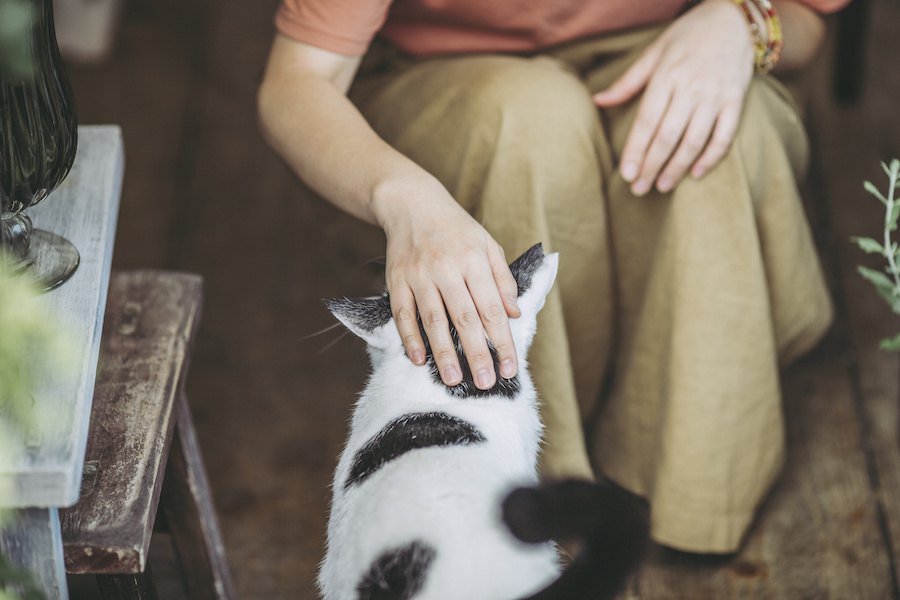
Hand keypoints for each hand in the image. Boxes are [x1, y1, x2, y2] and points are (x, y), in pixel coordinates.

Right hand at [373, 176, 520, 389]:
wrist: (412, 203)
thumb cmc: (456, 228)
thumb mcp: (487, 244)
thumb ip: (502, 280)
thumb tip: (514, 314)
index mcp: (474, 260)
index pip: (492, 309)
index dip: (501, 341)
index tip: (509, 368)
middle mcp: (447, 268)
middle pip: (464, 319)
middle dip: (476, 354)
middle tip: (484, 383)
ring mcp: (419, 274)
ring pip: (433, 320)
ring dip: (443, 352)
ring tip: (452, 379)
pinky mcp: (396, 279)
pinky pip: (403, 314)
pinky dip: (410, 338)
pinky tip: (419, 358)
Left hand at [593, 0, 754, 194]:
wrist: (734, 18)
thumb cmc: (688, 36)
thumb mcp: (654, 52)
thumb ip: (627, 81)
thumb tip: (598, 101)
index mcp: (666, 75)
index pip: (647, 121)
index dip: (635, 151)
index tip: (626, 174)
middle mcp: (691, 87)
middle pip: (667, 136)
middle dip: (652, 166)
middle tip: (639, 189)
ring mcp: (716, 95)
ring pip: (695, 140)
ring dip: (677, 167)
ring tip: (663, 186)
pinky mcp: (736, 100)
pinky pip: (725, 135)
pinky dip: (712, 157)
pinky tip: (696, 174)